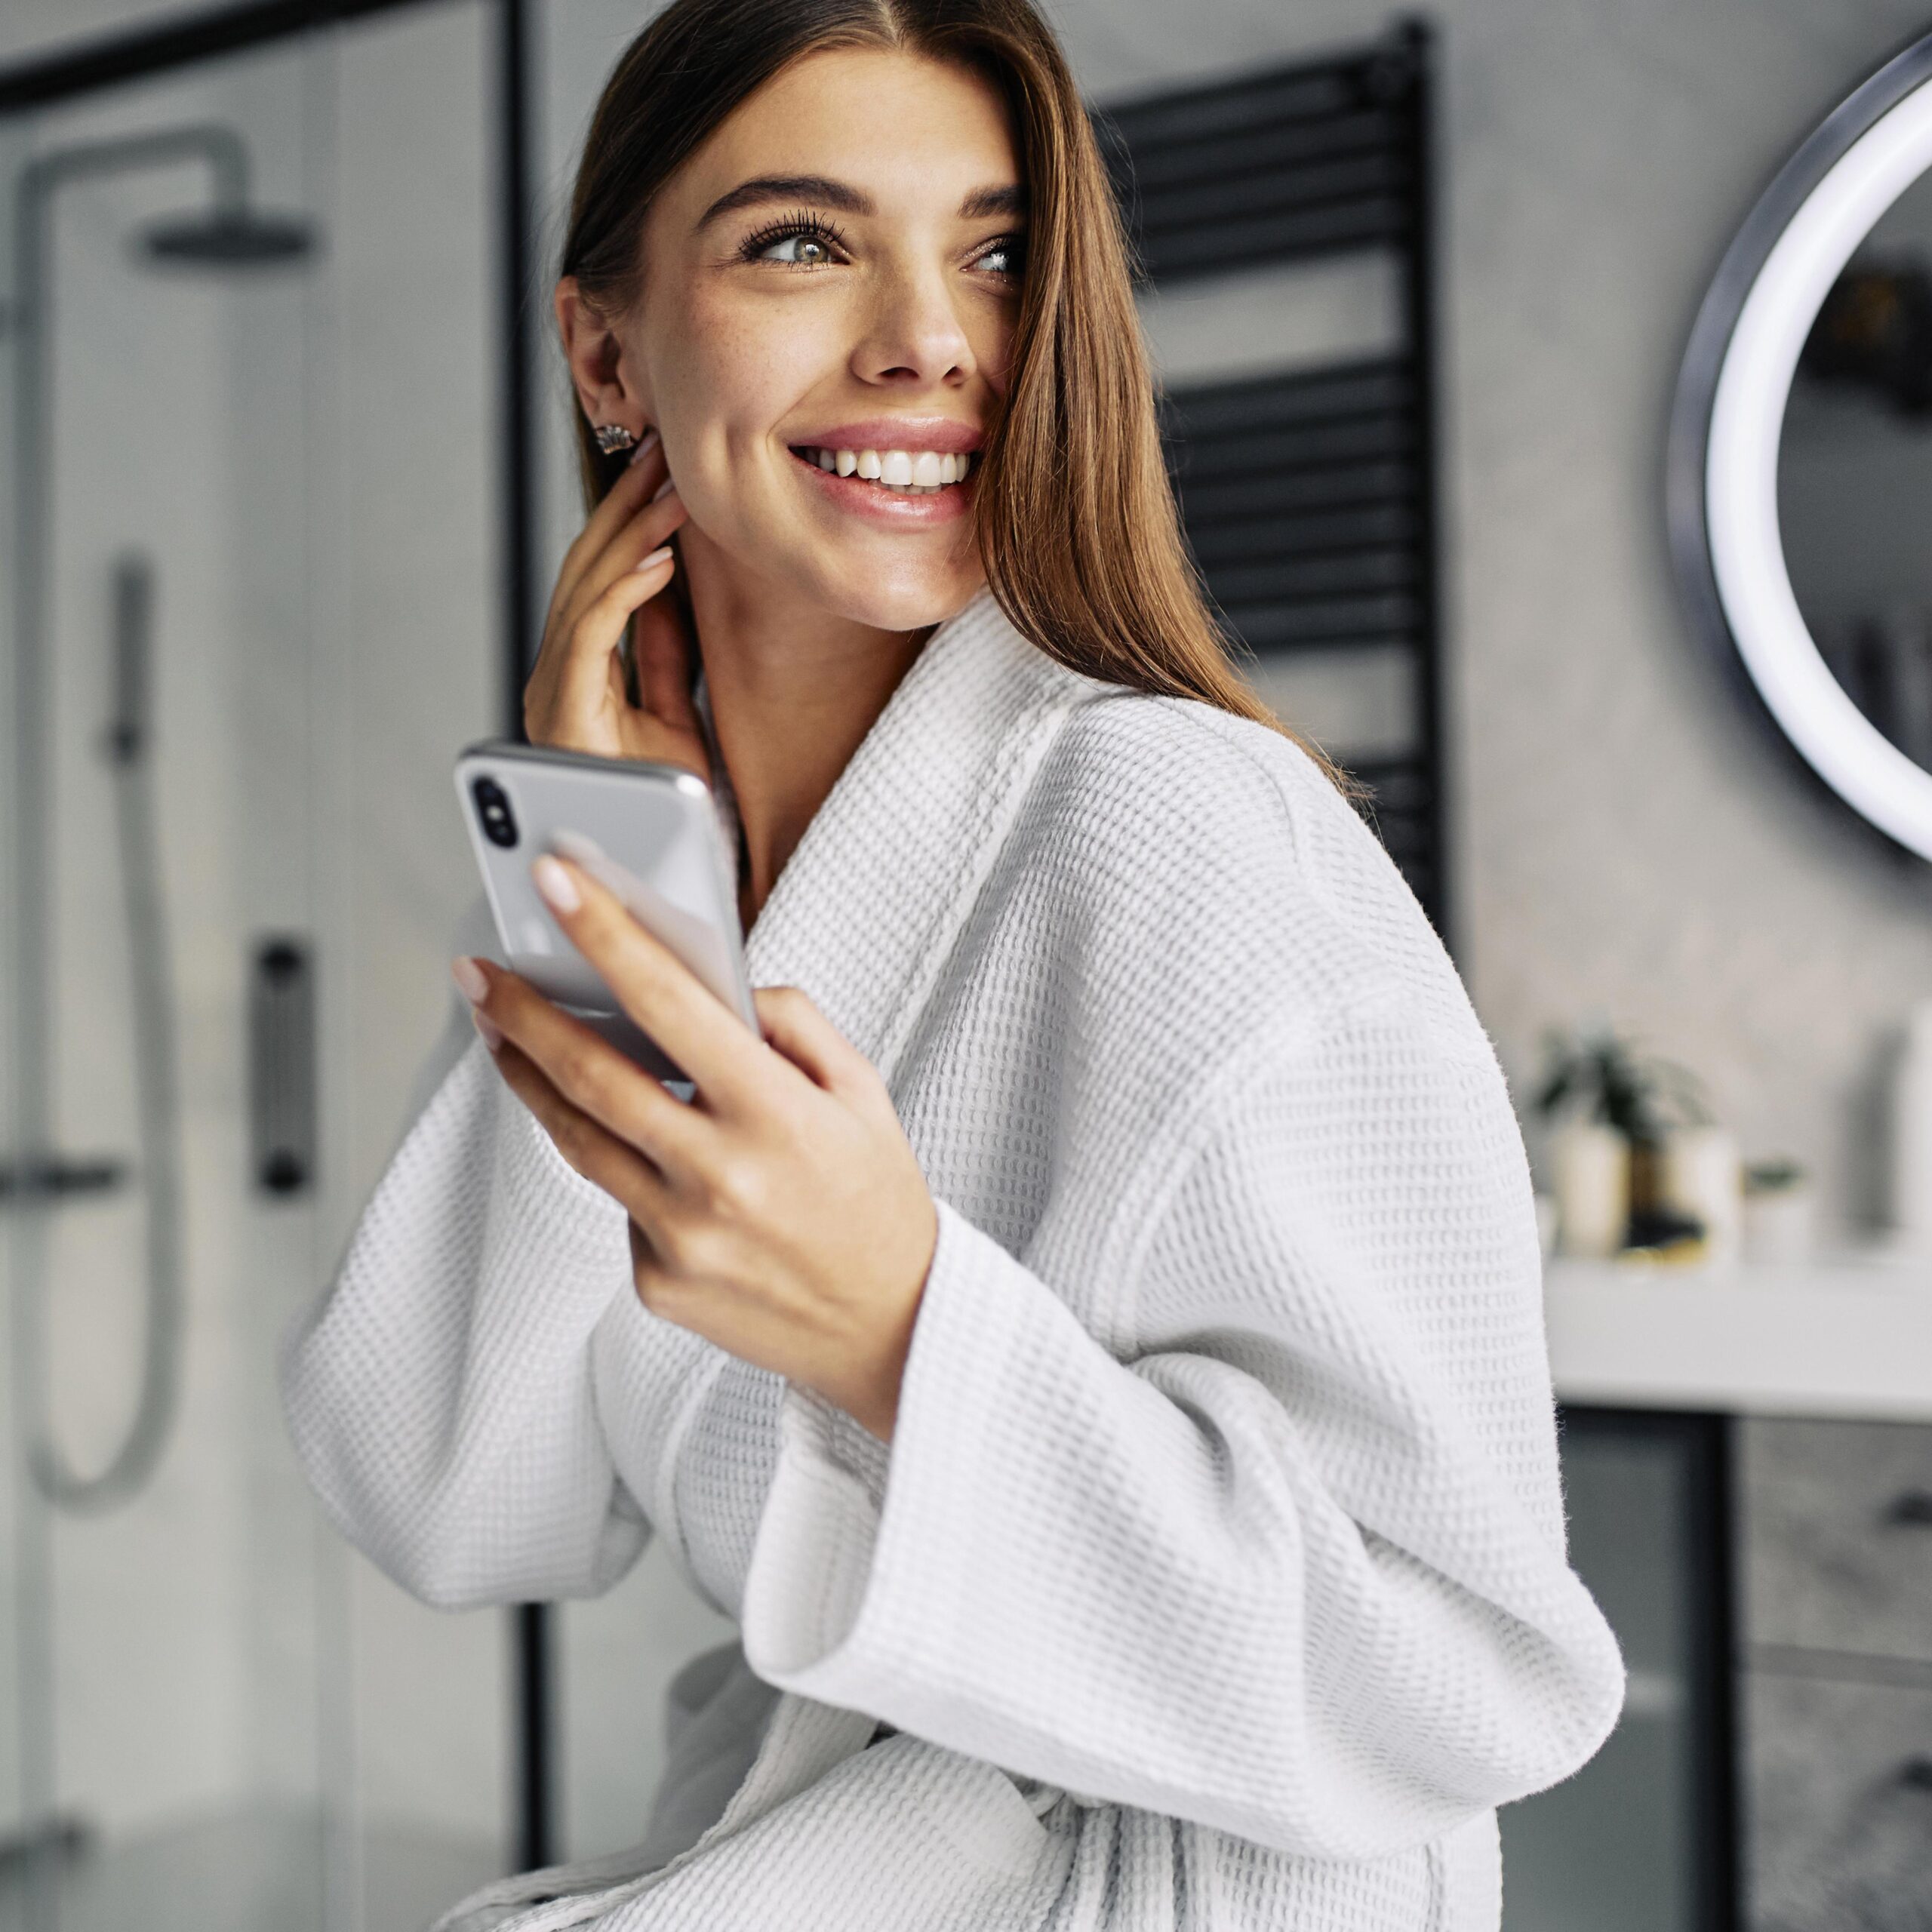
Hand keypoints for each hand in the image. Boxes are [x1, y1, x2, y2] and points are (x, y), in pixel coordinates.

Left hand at [452, 851, 937, 1442]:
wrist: (891, 1328)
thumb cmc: (877, 1198)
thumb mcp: (863, 1091)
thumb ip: (792, 1022)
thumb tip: (711, 985)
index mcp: (778, 1116)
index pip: (672, 1007)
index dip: (608, 938)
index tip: (556, 886)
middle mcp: (721, 1178)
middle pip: (592, 1077)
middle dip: (523, 1014)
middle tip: (479, 974)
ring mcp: (681, 1238)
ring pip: (580, 1140)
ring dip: (532, 1079)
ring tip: (504, 1035)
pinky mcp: (657, 1283)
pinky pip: (620, 1203)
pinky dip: (627, 1166)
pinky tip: (649, 1156)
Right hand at [523, 431, 706, 777]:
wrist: (654, 877)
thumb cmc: (661, 809)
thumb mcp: (673, 717)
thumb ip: (663, 658)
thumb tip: (671, 593)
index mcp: (576, 675)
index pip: (599, 580)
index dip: (629, 525)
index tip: (667, 479)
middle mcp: (554, 677)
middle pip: (585, 572)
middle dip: (625, 509)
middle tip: (666, 456)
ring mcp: (552, 693)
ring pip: (584, 592)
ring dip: (631, 535)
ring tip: (672, 490)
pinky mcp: (562, 713)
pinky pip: (590, 635)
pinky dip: (624, 592)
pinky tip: (659, 558)